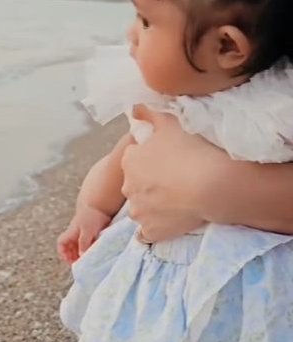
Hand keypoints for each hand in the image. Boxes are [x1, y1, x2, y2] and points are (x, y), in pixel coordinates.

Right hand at [57, 205, 111, 263]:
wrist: (100, 205)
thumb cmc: (92, 216)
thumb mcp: (88, 230)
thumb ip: (84, 243)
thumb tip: (81, 256)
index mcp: (71, 232)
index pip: (61, 243)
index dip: (62, 252)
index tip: (69, 260)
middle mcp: (75, 234)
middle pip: (68, 248)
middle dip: (72, 256)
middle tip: (80, 263)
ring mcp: (82, 234)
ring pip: (77, 247)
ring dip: (80, 254)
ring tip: (86, 260)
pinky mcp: (90, 234)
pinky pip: (86, 244)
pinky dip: (87, 250)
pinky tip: (93, 253)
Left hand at [121, 106, 225, 241]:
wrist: (213, 185)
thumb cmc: (191, 149)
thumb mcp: (170, 122)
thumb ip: (148, 113)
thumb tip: (133, 108)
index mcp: (129, 160)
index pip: (134, 157)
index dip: (151, 157)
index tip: (168, 158)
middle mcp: (128, 187)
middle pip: (136, 182)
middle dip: (149, 181)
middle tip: (175, 177)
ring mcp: (139, 212)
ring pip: (141, 207)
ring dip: (152, 204)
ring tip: (177, 198)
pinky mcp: (151, 232)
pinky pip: (148, 231)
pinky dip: (157, 226)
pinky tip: (171, 219)